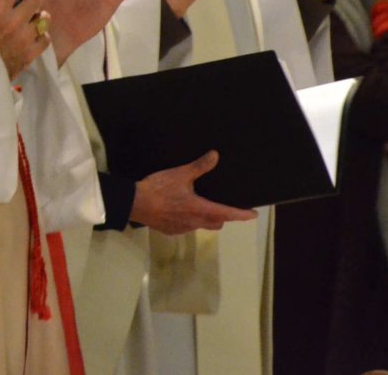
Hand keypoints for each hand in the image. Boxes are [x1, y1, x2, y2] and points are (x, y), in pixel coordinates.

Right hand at [0, 0, 49, 78]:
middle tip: (29, 6)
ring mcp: (25, 37)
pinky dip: (42, 37)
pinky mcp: (32, 52)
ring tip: (34, 23)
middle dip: (33, 0)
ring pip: (44, 17)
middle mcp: (13, 21)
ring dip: (41, 18)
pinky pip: (46, 38)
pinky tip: (36, 38)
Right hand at [128, 151, 257, 234]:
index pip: (227, 214)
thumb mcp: (180, 174)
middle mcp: (194, 223)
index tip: (253, 215)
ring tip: (198, 205)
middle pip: (217, 223)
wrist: (135, 203)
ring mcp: (182, 229)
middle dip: (223, 216)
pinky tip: (178, 210)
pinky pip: (186, 227)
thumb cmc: (159, 189)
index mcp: (200, 209)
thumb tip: (215, 156)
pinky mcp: (170, 231)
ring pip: (201, 226)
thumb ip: (199, 166)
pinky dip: (188, 220)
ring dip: (205, 218)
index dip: (242, 214)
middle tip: (223, 206)